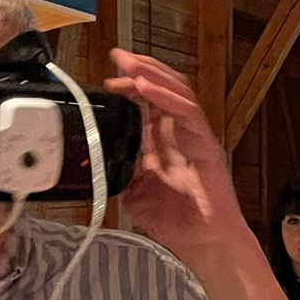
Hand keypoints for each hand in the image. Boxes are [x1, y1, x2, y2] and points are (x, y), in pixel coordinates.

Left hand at [104, 50, 246, 259]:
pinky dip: (166, 96)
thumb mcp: (134, 193)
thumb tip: (95, 160)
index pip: (150, 100)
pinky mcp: (205, 143)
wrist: (203, 242)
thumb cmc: (177, 221)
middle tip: (118, 56)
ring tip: (130, 65)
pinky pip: (187, 111)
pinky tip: (146, 87)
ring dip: (152, 74)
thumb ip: (119, 172)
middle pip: (165, 87)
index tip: (110, 77)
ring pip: (177, 91)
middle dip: (141, 69)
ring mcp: (195, 136)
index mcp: (165, 140)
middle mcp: (181, 133)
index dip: (131, 84)